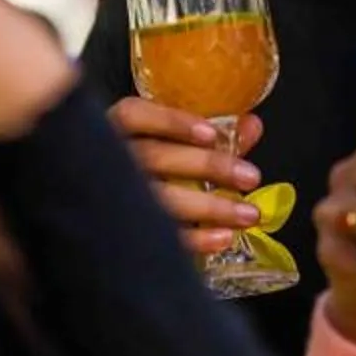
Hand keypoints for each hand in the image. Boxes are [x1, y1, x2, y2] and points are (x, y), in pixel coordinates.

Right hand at [106, 98, 268, 256]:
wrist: (104, 221)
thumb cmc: (149, 169)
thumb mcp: (172, 144)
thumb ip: (211, 135)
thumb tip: (251, 125)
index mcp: (115, 130)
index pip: (133, 116)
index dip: (171, 122)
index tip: (212, 134)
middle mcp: (108, 162)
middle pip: (155, 158)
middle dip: (207, 166)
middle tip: (250, 177)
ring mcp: (113, 200)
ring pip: (159, 200)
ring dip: (210, 207)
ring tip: (248, 214)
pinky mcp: (122, 235)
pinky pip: (159, 237)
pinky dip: (194, 239)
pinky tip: (223, 237)